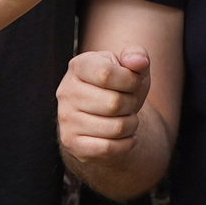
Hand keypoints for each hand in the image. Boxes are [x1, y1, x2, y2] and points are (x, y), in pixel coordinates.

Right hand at [58, 50, 150, 164]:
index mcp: (79, 66)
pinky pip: (107, 148)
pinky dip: (126, 144)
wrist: (104, 115)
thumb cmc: (120, 86)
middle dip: (132, 104)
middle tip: (128, 103)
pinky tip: (126, 137)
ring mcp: (66, 118)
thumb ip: (136, 56)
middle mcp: (66, 91)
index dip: (130, 80)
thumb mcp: (130, 67)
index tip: (133, 82)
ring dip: (132, 125)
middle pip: (114, 103)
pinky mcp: (70, 142)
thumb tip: (139, 62)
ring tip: (127, 118)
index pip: (107, 74)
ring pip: (115, 128)